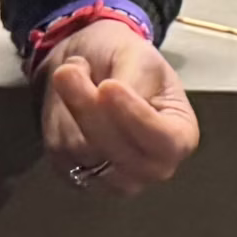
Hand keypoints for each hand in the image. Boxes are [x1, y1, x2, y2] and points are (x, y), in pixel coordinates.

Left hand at [40, 19, 199, 195]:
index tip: (109, 86)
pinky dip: (56, 121)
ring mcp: (113, 178)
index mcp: (180, 137)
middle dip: (90, 108)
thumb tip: (107, 100)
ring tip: (74, 73)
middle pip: (117, 151)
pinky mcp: (77, 177)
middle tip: (70, 69)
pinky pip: (58, 151)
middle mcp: (151, 167)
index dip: (136, 118)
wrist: (93, 65)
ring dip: (69, 107)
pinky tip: (66, 101)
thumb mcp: (140, 57)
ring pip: (82, 151)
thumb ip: (132, 81)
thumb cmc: (128, 61)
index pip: (164, 142)